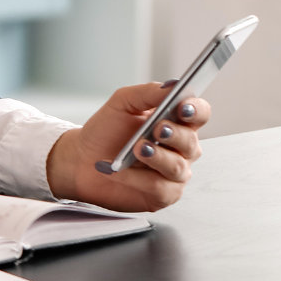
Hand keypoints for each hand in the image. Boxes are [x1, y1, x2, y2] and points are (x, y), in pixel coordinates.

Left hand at [45, 82, 210, 212]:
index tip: (183, 107)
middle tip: (158, 129)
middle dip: (176, 135)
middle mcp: (179, 148)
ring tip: (139, 148)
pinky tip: (123, 171)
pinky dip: (139, 179)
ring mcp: (173, 173)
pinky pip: (161, 188)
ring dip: (158, 157)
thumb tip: (171, 86)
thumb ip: (148, 93)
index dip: (196, 110)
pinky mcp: (162, 195)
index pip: (198, 113)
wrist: (82, 159)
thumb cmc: (106, 130)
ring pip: (178, 167)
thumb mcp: (123, 102)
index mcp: (175, 121)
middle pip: (192, 142)